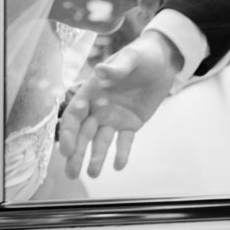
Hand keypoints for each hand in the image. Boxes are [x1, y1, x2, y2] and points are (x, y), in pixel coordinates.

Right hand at [57, 31, 180, 178]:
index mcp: (91, 92)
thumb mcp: (130, 58)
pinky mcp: (131, 124)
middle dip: (77, 154)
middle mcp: (98, 108)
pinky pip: (124, 141)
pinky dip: (122, 153)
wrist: (162, 62)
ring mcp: (114, 118)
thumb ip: (116, 69)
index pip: (73, 116)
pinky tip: (119, 166)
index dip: (68, 133)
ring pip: (101, 142)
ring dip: (97, 158)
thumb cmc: (141, 55)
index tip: (67, 150)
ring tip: (94, 174)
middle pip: (83, 134)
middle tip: (72, 174)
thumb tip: (100, 71)